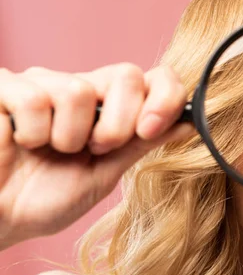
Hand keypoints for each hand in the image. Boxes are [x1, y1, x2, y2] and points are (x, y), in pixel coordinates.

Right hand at [0, 63, 193, 249]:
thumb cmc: (44, 199)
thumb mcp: (104, 173)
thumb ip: (142, 144)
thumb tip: (190, 123)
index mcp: (108, 109)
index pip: (151, 79)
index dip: (164, 97)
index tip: (154, 129)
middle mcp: (78, 88)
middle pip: (127, 75)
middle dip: (121, 124)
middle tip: (97, 149)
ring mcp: (41, 83)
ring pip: (80, 91)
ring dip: (69, 137)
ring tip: (50, 151)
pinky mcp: (5, 87)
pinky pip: (35, 98)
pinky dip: (32, 133)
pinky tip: (21, 143)